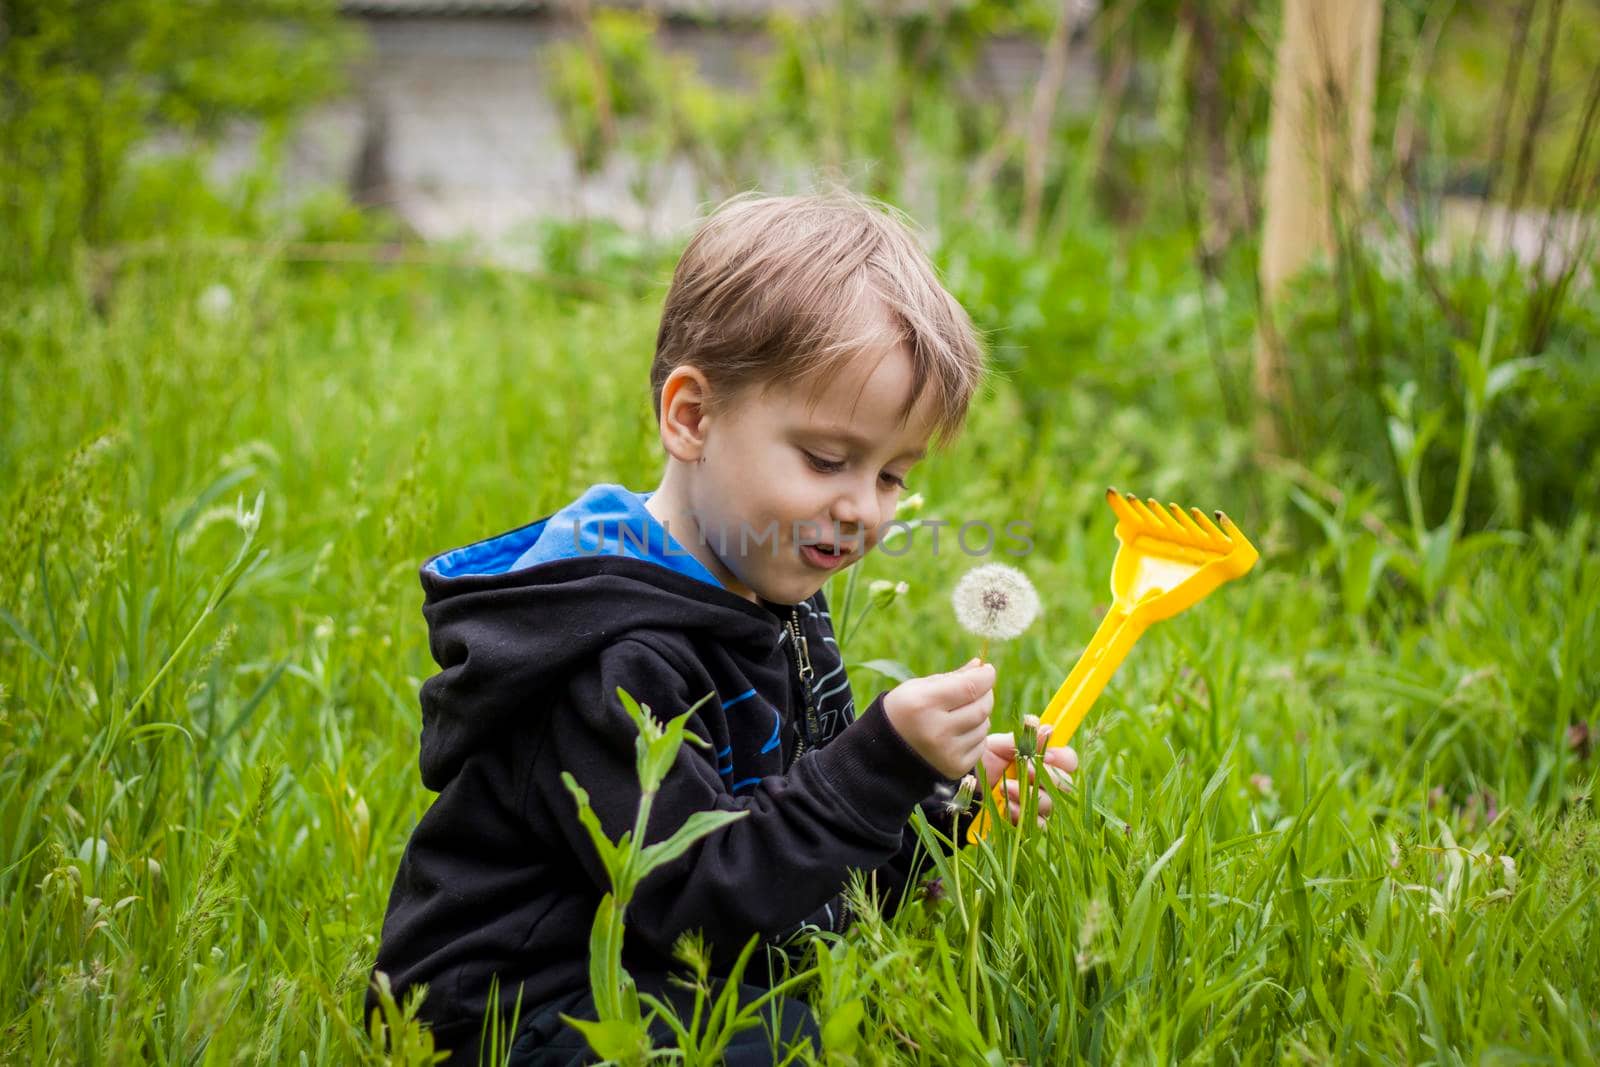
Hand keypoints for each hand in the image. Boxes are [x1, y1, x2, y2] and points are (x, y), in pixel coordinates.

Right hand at [883, 657, 994, 778]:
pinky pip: (981, 745)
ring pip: (984, 726)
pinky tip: (959, 732)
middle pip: (981, 707)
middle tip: (980, 689)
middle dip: (986, 694)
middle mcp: (936, 730)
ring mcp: (947, 752)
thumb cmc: (904, 711)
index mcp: (923, 704)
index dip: (985, 676)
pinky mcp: (955, 768)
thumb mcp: (919, 688)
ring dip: (980, 716)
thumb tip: (981, 667)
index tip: (987, 670)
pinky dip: (976, 735)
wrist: (885, 752)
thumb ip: (953, 677)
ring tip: (961, 713)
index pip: (970, 687)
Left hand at [978, 722, 1077, 827]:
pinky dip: (1022, 814)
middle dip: (1046, 776)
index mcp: (1043, 762)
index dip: (1062, 759)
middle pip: (1064, 784)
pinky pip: (1037, 824)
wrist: (962, 783)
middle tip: (1026, 769)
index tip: (1047, 756)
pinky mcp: (1026, 821)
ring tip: (1007, 788)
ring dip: (1029, 794)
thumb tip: (1047, 729)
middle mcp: (1044, 783)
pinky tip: (1007, 805)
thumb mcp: (999, 745)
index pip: (1069, 761)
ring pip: (1049, 803)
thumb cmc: (984, 760)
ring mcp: (1037, 804)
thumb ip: (1023, 740)